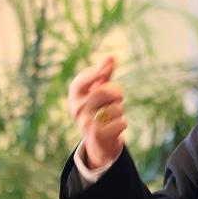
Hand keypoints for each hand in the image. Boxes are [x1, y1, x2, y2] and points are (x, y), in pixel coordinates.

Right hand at [68, 55, 128, 173]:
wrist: (97, 141)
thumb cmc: (98, 109)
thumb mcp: (98, 90)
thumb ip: (104, 73)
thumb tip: (111, 57)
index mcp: (74, 95)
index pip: (81, 81)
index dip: (95, 73)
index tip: (106, 70)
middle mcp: (77, 109)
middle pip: (103, 92)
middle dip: (117, 92)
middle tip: (120, 96)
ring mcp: (85, 123)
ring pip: (115, 108)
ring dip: (120, 110)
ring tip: (113, 115)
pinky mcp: (96, 136)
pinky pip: (121, 122)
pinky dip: (123, 123)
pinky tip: (115, 127)